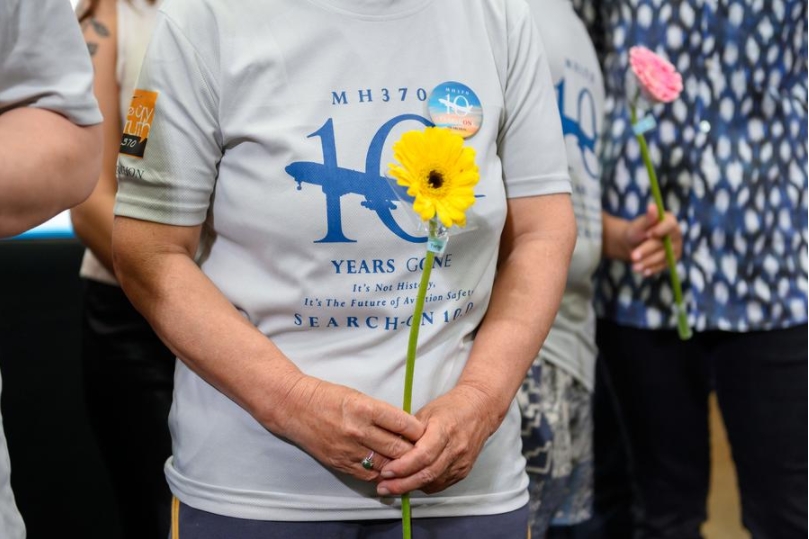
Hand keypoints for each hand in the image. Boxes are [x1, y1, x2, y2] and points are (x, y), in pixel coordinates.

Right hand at [275, 376, 425, 482]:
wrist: (294, 406)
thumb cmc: (328, 396)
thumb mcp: (359, 396)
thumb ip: (382, 414)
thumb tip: (407, 428)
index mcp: (366, 408)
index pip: (404, 425)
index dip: (420, 432)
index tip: (427, 433)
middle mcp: (359, 431)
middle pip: (399, 449)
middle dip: (414, 452)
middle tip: (424, 452)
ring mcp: (348, 450)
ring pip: (386, 465)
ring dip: (400, 466)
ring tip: (409, 463)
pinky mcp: (339, 463)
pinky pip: (369, 475)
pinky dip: (381, 474)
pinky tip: (388, 470)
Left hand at [375, 384, 497, 495]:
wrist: (480, 409)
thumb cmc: (451, 407)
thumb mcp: (426, 411)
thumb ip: (409, 432)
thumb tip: (388, 449)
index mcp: (445, 429)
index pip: (423, 455)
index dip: (403, 466)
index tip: (386, 471)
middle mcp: (456, 448)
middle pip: (428, 473)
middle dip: (403, 483)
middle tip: (383, 487)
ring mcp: (461, 462)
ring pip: (433, 482)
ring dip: (411, 487)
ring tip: (391, 487)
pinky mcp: (464, 470)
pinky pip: (441, 484)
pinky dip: (424, 485)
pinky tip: (410, 483)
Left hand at [626, 203, 682, 275]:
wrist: (633, 245)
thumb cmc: (636, 232)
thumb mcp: (638, 225)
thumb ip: (647, 218)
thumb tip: (652, 206)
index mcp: (670, 222)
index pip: (670, 225)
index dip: (660, 229)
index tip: (648, 234)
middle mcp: (676, 235)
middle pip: (664, 244)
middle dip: (647, 250)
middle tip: (633, 256)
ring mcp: (675, 249)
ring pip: (663, 257)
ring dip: (648, 262)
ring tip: (634, 267)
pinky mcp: (671, 261)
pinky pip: (663, 266)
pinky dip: (652, 269)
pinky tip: (643, 272)